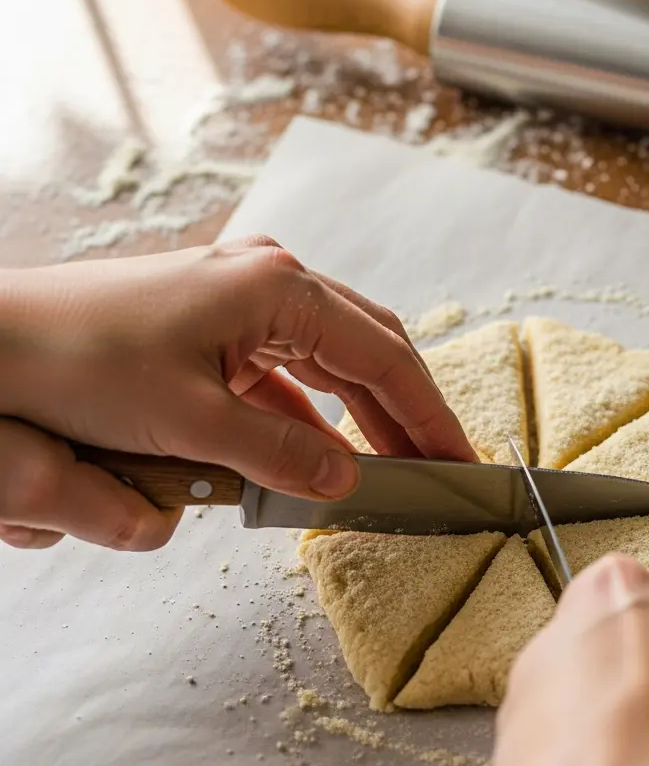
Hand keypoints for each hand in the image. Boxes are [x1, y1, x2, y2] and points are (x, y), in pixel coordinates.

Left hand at [0, 235, 475, 550]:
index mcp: (277, 287)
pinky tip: (318, 457)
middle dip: (404, 413)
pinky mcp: (213, 329)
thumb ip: (281, 454)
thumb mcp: (190, 420)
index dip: (428, 413)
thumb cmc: (75, 360)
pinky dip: (307, 418)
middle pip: (365, 352)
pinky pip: (283, 376)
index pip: (383, 355)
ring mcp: (239, 302)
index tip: (456, 460)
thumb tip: (348, 482)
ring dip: (358, 417)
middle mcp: (267, 283)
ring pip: (328, 364)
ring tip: (390, 468)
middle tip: (436, 467)